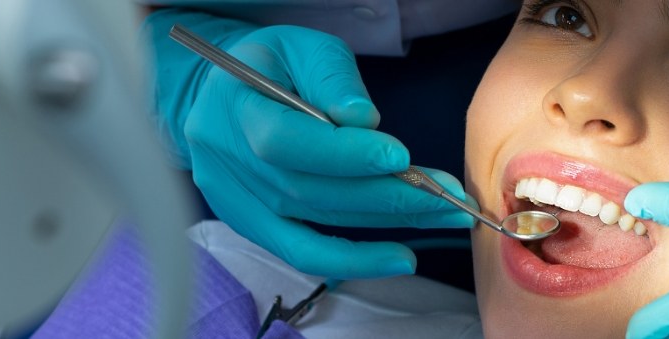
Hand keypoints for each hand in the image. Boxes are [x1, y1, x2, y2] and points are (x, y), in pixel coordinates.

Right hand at [143, 9, 472, 278]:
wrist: (222, 94)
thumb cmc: (272, 65)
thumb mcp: (303, 47)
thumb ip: (331, 79)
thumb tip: (364, 122)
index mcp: (231, 106)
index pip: (283, 140)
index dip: (341, 154)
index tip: (400, 156)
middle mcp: (223, 160)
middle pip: (306, 190)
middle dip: (384, 195)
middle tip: (447, 196)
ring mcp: (231, 200)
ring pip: (311, 223)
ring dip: (383, 225)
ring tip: (442, 218)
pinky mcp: (247, 225)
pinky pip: (300, 253)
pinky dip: (352, 260)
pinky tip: (397, 256)